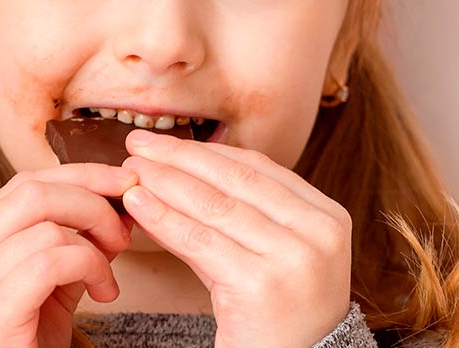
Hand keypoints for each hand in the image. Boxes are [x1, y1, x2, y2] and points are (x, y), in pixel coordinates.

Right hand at [0, 163, 138, 347]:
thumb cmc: (29, 339)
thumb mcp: (55, 280)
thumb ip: (77, 239)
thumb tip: (120, 197)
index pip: (24, 184)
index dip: (79, 175)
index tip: (123, 181)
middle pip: (32, 193)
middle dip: (91, 200)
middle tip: (122, 230)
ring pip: (46, 228)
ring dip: (95, 245)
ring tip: (109, 275)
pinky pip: (48, 264)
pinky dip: (89, 266)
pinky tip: (104, 291)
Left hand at [121, 129, 351, 347]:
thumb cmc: (280, 315)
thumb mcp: (277, 253)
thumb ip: (245, 213)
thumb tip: (181, 169)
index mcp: (328, 216)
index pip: (258, 169)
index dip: (206, 151)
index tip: (167, 142)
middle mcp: (318, 233)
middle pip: (234, 181)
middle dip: (180, 158)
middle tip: (138, 145)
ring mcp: (293, 258)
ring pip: (214, 207)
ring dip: (165, 183)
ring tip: (130, 172)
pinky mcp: (260, 285)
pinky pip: (199, 243)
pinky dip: (163, 219)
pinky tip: (138, 206)